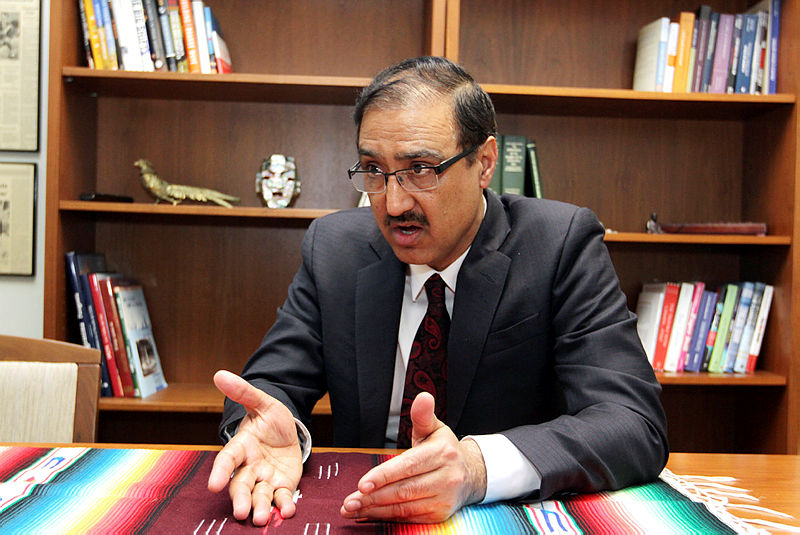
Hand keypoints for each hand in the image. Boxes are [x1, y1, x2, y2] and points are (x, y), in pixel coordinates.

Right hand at [207, 370, 302, 524]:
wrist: (288, 432)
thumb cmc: (270, 419)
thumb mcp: (262, 403)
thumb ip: (244, 392)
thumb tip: (220, 374)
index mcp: (241, 447)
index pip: (227, 459)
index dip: (220, 471)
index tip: (213, 485)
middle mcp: (250, 467)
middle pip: (241, 485)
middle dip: (240, 498)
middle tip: (241, 511)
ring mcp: (265, 479)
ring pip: (259, 496)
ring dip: (259, 507)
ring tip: (259, 518)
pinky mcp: (282, 486)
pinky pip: (281, 498)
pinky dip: (283, 506)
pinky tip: (287, 511)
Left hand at [340, 392, 486, 522]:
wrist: (470, 474)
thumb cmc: (444, 450)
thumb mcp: (434, 429)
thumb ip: (423, 415)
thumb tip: (423, 398)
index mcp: (442, 453)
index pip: (408, 465)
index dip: (384, 476)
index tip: (362, 483)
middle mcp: (446, 477)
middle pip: (404, 490)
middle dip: (373, 497)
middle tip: (349, 501)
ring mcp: (444, 498)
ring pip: (405, 507)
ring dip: (376, 509)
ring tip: (353, 508)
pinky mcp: (440, 514)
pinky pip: (409, 517)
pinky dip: (387, 517)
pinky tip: (370, 513)